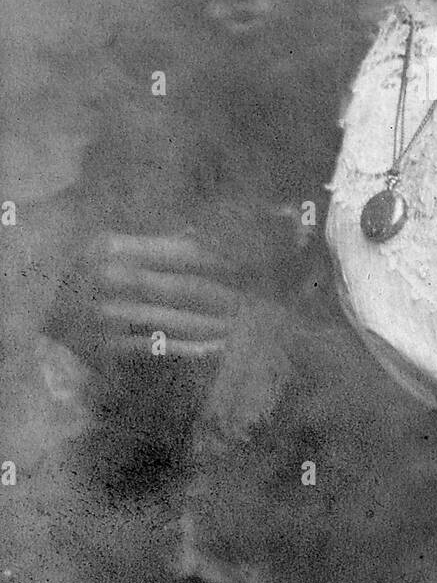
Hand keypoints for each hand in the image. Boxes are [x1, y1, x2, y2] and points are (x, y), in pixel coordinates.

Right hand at [87, 232, 240, 360]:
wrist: (45, 332)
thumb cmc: (86, 285)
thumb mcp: (108, 255)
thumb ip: (153, 246)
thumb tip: (199, 234)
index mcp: (111, 247)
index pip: (178, 252)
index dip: (215, 261)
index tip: (240, 268)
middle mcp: (109, 278)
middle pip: (182, 287)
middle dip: (219, 296)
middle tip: (245, 301)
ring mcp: (109, 315)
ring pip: (176, 319)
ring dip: (211, 324)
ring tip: (236, 325)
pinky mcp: (109, 347)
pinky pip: (161, 346)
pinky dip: (190, 347)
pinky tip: (213, 347)